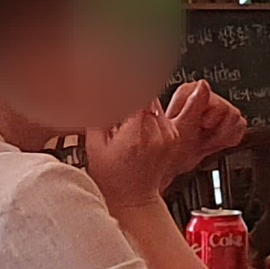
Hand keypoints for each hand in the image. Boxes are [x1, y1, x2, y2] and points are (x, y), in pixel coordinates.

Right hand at [86, 81, 242, 209]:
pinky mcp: (174, 136)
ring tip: (127, 116)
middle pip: (147, 96)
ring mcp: (169, 135)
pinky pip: (162, 114)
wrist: (133, 199)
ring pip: (156, 103)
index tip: (119, 70)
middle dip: (131, 92)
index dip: (127, 80)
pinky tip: (136, 123)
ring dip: (141, 102)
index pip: (137, 94)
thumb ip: (97, 114)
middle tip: (119, 96)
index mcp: (137, 133)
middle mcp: (158, 132)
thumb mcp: (95, 144)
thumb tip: (95, 90)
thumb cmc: (113, 178)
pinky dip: (149, 112)